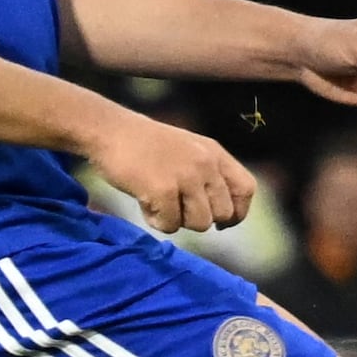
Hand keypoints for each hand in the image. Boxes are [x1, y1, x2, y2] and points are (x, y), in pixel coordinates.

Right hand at [85, 107, 255, 235]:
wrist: (110, 131)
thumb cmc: (145, 145)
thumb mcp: (188, 150)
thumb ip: (208, 174)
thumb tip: (223, 216)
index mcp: (214, 152)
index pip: (246, 189)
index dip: (237, 212)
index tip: (222, 223)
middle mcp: (205, 163)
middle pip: (222, 213)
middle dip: (201, 218)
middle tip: (177, 208)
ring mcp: (186, 176)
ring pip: (200, 224)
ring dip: (178, 220)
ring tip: (160, 203)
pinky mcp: (163, 189)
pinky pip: (171, 225)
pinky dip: (156, 221)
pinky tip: (144, 202)